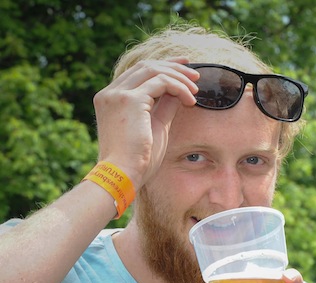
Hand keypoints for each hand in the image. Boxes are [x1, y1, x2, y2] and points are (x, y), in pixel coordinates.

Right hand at [92, 58, 199, 189]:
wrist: (123, 173)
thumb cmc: (139, 159)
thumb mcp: (155, 127)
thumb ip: (164, 107)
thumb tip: (178, 93)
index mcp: (111, 99)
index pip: (139, 73)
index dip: (164, 66)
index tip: (185, 67)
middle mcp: (110, 93)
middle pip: (146, 66)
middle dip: (174, 67)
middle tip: (196, 74)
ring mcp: (117, 94)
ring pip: (154, 70)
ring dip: (179, 77)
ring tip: (196, 90)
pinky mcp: (130, 99)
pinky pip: (161, 82)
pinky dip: (179, 87)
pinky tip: (190, 100)